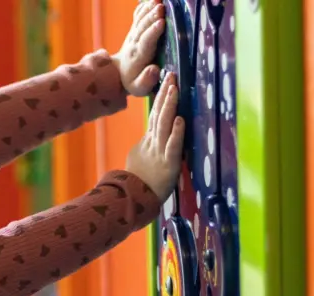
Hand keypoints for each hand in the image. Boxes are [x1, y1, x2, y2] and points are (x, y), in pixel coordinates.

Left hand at [112, 0, 166, 96]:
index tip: (161, 23)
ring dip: (149, 9)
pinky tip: (152, 0)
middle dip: (151, 18)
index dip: (152, 33)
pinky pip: (138, 16)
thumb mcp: (139, 88)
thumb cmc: (133, 81)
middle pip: (143, 28)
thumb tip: (154, 70)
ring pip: (140, 20)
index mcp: (137, 57)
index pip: (145, 43)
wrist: (119, 73)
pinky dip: (144, 7)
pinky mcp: (135, 29)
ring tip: (158, 1)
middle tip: (161, 8)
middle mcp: (134, 43)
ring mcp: (134, 34)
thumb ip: (146, 81)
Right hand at [125, 73, 183, 200]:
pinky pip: (172, 147)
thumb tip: (149, 136)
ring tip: (175, 89)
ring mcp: (160, 153)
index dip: (161, 97)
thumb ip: (146, 145)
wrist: (132, 201)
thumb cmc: (137, 182)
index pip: (155, 115)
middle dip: (166, 94)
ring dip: (170, 106)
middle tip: (171, 75)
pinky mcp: (168, 165)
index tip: (166, 80)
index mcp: (148, 142)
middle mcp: (154, 144)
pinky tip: (180, 120)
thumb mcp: (138, 157)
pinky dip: (176, 133)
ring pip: (164, 126)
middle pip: (159, 115)